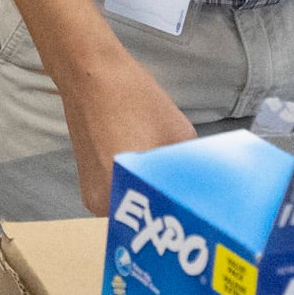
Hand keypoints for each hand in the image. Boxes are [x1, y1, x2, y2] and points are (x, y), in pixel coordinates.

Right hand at [49, 36, 197, 210]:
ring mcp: (92, 197)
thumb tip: (204, 189)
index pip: (162, 220)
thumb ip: (190, 168)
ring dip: (154, 195)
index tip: (204, 211)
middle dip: (171, 206)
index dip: (185, 216)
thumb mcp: (179, 134)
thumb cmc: (133, 99)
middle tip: (196, 196)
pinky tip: (151, 166)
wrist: (91, 73)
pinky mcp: (89, 182)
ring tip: (175, 179)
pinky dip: (137, 184)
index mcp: (120, 194)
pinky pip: (121, 192)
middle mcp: (100, 206)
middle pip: (146, 217)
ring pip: (134, 204)